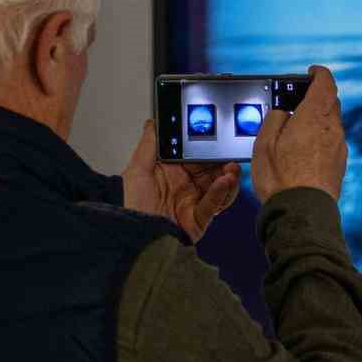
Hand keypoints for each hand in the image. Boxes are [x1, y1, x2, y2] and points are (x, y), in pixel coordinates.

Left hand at [122, 118, 240, 241]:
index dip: (208, 147)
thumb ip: (149, 145)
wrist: (131, 239)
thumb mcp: (136, 170)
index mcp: (171, 173)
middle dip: (223, 161)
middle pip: (212, 170)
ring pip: (218, 187)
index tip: (218, 136)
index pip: (196, 155)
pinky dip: (221, 192)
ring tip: (231, 168)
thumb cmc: (130, 207)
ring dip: (228, 176)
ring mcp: (193, 203)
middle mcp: (184, 187)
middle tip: (231, 153)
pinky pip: (213, 204)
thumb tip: (154, 122)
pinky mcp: (199, 219)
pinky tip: (225, 181)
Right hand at [251, 65, 347, 203]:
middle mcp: (333, 129)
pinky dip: (320, 139)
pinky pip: (331, 143)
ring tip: (295, 131)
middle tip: (297, 101)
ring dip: (317, 121)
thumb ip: (275, 118)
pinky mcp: (340, 164)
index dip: (319, 74)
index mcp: (315, 116)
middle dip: (315, 98)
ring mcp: (339, 147)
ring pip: (330, 124)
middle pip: (330, 103)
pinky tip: (303, 152)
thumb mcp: (264, 142)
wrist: (301, 213)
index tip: (311, 72)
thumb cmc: (280, 178)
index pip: (326, 83)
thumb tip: (284, 112)